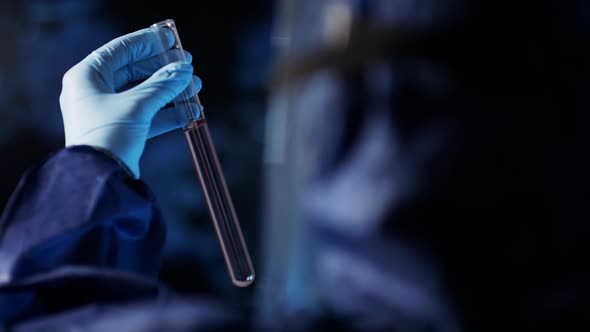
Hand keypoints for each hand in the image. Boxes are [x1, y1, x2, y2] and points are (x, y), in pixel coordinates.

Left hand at [59, 27, 200, 177]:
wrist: (99, 180)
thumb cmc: (108, 137)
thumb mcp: (138, 105)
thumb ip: (163, 85)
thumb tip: (184, 70)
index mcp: (87, 76)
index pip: (121, 49)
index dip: (148, 43)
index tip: (172, 40)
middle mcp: (93, 91)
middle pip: (134, 70)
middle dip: (164, 70)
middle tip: (188, 66)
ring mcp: (106, 112)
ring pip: (143, 94)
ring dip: (170, 91)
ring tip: (195, 87)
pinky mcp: (119, 131)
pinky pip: (146, 114)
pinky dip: (167, 112)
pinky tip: (190, 111)